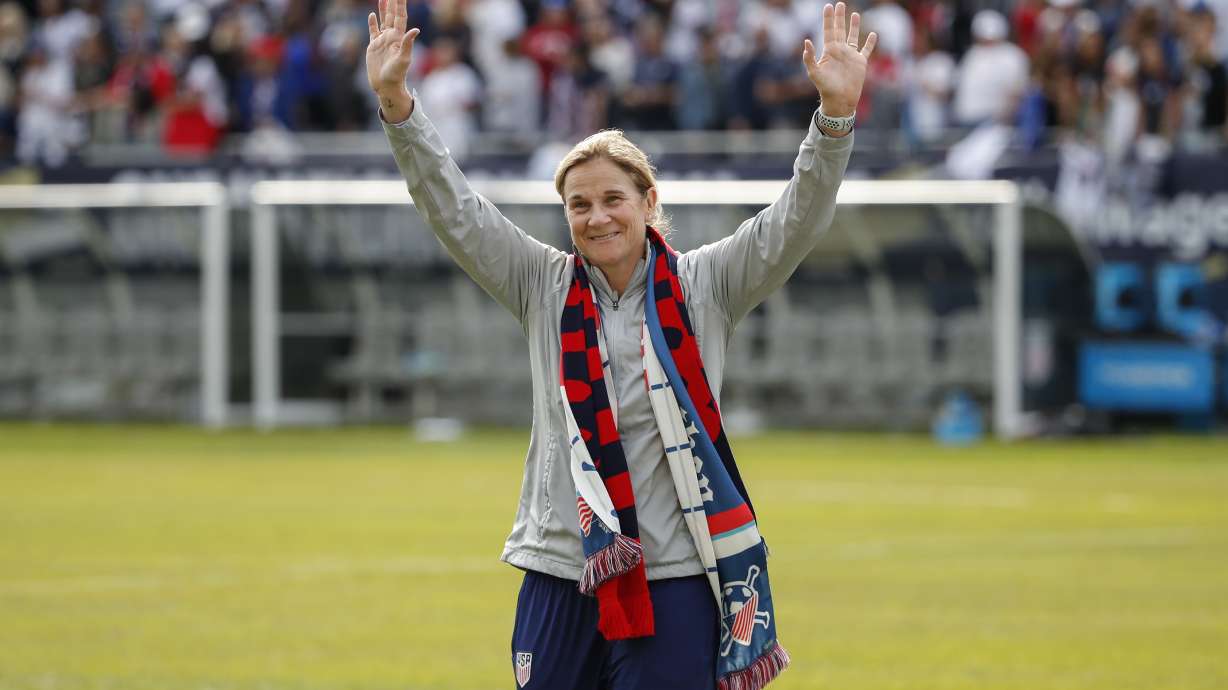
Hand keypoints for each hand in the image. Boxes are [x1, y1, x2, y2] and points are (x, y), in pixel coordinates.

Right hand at [366, 0, 419, 120]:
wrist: (386, 86)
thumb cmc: (396, 75)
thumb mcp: (403, 59)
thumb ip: (408, 44)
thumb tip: (416, 29)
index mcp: (399, 37)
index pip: (400, 16)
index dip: (400, 5)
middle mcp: (391, 36)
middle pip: (392, 15)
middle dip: (392, 3)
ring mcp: (382, 41)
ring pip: (383, 20)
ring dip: (383, 9)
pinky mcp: (373, 46)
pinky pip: (373, 31)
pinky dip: (372, 22)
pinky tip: (371, 14)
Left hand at [802, 2, 876, 117]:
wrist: (840, 101)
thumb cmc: (826, 89)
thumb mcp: (815, 73)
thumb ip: (809, 58)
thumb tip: (806, 41)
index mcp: (829, 51)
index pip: (828, 30)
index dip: (828, 19)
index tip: (828, 6)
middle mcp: (839, 51)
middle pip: (839, 30)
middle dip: (839, 17)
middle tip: (840, 4)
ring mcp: (850, 56)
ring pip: (853, 37)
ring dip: (854, 26)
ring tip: (855, 14)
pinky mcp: (860, 63)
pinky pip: (866, 50)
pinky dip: (870, 42)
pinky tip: (873, 34)